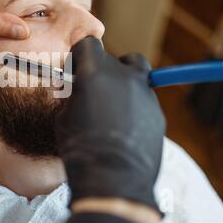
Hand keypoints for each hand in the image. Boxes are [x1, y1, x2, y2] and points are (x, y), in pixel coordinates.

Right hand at [56, 36, 165, 217]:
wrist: (113, 179)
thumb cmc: (80, 148)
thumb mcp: (64, 117)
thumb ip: (74, 94)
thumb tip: (78, 89)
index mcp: (95, 73)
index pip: (88, 44)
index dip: (79, 55)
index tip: (75, 69)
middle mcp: (123, 76)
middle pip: (112, 58)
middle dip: (100, 70)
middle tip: (92, 91)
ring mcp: (144, 93)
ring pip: (135, 72)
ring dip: (123, 80)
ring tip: (112, 104)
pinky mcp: (157, 111)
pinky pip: (144, 97)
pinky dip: (133, 104)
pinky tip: (124, 125)